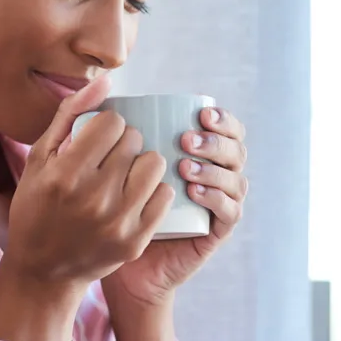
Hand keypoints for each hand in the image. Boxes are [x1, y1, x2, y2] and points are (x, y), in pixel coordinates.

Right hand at [0, 76, 175, 296]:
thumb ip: (71, 115)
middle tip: (111, 157)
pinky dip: (153, 189)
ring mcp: (117, 222)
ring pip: (155, 163)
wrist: (43, 271)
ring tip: (127, 172)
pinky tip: (136, 193)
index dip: (107, 125)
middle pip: (134, 140)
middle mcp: (93, 198)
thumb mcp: (40, 159)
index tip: (99, 137)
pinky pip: (163, 195)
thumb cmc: (37, 208)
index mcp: (65, 175)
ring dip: (143, 162)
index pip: (112, 123)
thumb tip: (106, 80)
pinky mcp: (135, 240)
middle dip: (124, 142)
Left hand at [102, 106, 247, 310]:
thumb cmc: (108, 203)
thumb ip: (104, 124)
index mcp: (198, 155)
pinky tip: (194, 191)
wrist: (113, 257)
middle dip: (217, 140)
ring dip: (214, 168)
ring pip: (236, 179)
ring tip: (184, 166)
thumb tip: (104, 82)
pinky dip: (217, 199)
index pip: (226, 129)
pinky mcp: (215, 232)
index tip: (199, 113)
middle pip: (236, 150)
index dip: (222, 119)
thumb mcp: (106, 162)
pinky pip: (230, 212)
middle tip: (187, 140)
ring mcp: (218, 204)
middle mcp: (214, 177)